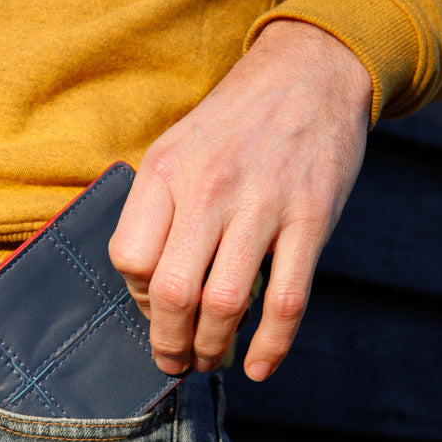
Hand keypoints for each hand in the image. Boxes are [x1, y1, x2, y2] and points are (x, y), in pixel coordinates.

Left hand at [108, 20, 371, 380]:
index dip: (138, 299)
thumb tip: (150, 287)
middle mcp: (208, 188)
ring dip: (213, 348)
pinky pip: (286, 299)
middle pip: (172, 292)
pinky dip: (272, 346)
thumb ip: (158, 207)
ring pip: (225, 303)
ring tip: (210, 361)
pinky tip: (259, 367)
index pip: (130, 259)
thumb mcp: (178, 146)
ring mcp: (263, 204)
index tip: (155, 310)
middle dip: (169, 343)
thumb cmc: (236, 122)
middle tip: (174, 362)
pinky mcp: (311, 218)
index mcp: (166, 171)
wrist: (310, 73)